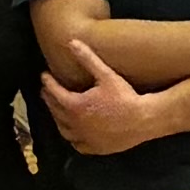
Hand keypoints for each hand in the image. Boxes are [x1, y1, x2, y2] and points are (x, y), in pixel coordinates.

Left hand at [44, 49, 163, 157]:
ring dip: (57, 118)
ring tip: (57, 110)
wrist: (144, 119)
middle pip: (55, 110)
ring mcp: (84, 138)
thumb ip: (87, 58)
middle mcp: (75, 124)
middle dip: (49, 98)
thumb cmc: (125, 97)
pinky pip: (77, 144)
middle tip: (47, 91)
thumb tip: (72, 42)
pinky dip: (72, 138)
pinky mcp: (95, 147)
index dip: (47, 82)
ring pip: (63, 129)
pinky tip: (74, 133)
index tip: (44, 76)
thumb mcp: (106, 75)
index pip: (53, 92)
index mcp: (74, 105)